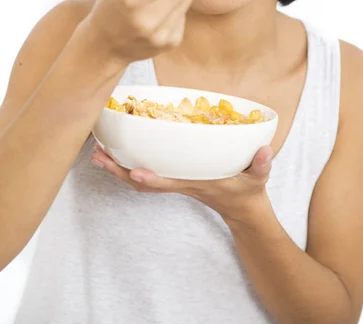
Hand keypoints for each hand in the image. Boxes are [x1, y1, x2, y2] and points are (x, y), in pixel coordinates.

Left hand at [91, 143, 273, 222]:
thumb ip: (262, 165)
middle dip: (120, 172)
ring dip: (118, 169)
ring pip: (140, 181)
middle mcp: (181, 184)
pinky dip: (128, 167)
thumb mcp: (259, 179)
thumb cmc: (248, 192)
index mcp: (198, 184)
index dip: (152, 178)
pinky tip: (118, 156)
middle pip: (144, 183)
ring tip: (97, 155)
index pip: (171, 183)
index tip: (135, 169)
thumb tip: (264, 150)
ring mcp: (175, 183)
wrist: (243, 211)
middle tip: (98, 156)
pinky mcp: (174, 179)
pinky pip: (146, 176)